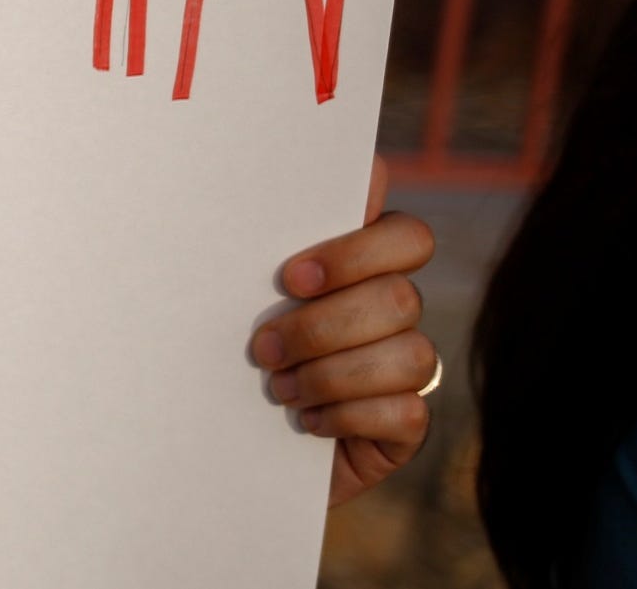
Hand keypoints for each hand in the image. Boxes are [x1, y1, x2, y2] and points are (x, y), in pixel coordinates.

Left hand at [250, 158, 437, 507]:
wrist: (226, 441)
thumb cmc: (226, 351)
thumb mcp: (234, 299)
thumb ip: (254, 255)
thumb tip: (227, 194)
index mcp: (363, 267)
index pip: (406, 236)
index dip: (358, 253)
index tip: (291, 277)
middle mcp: (394, 311)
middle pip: (402, 298)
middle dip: (323, 327)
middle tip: (262, 348)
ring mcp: (407, 367)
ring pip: (410, 356)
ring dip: (331, 375)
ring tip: (278, 389)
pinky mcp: (407, 424)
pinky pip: (407, 412)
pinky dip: (348, 416)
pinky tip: (307, 421)